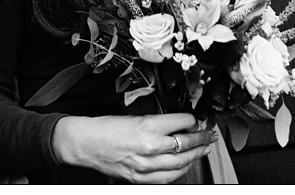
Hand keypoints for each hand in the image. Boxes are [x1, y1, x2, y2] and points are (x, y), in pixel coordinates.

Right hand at [51, 113, 215, 183]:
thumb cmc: (105, 128)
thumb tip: (178, 124)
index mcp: (148, 126)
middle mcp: (150, 147)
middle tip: (209, 135)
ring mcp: (146, 166)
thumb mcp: (135, 117)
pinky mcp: (140, 179)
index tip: (197, 120)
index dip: (194, 121)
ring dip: (195, 155)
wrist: (85, 144)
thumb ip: (158, 122)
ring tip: (203, 149)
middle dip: (202, 139)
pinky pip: (168, 178)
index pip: (183, 123)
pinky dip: (180, 171)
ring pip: (181, 163)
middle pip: (186, 144)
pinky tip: (185, 165)